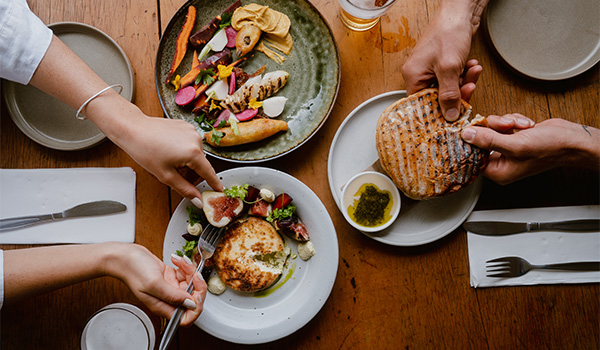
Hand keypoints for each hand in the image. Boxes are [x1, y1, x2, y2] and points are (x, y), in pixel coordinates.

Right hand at [108, 244, 206, 326]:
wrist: (124, 256)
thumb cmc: (133, 269)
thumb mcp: (154, 284)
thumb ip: (173, 296)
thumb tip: (190, 304)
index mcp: (163, 306)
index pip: (186, 317)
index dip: (196, 307)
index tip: (197, 293)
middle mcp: (167, 299)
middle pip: (192, 299)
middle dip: (196, 284)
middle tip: (194, 273)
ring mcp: (169, 288)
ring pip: (190, 283)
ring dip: (190, 271)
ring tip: (181, 261)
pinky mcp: (170, 277)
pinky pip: (185, 274)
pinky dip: (184, 266)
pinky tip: (176, 260)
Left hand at [119, 113, 223, 205]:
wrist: (133, 129)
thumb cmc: (145, 150)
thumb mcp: (166, 176)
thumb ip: (185, 189)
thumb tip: (198, 200)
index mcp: (193, 153)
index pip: (209, 173)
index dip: (214, 183)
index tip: (220, 190)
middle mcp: (196, 139)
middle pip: (201, 163)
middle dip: (192, 172)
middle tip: (176, 175)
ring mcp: (191, 130)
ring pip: (195, 153)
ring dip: (187, 160)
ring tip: (168, 160)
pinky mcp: (186, 126)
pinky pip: (190, 143)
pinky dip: (183, 149)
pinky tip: (169, 150)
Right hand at [401, 1, 484, 120]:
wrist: (460, 11)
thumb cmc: (449, 32)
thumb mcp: (449, 68)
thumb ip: (449, 95)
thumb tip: (450, 116)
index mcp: (413, 76)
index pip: (421, 106)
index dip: (438, 112)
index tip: (453, 115)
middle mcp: (419, 74)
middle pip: (436, 98)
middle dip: (456, 94)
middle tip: (469, 88)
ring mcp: (430, 69)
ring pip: (447, 89)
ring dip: (463, 83)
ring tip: (473, 71)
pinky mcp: (442, 64)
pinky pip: (453, 78)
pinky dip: (464, 75)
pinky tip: (471, 66)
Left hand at [461, 115, 598, 184]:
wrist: (571, 139)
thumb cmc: (549, 149)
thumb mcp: (515, 145)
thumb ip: (488, 140)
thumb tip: (466, 135)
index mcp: (498, 172)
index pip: (473, 156)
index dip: (472, 141)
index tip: (472, 128)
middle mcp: (501, 162)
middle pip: (481, 139)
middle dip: (495, 127)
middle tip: (507, 126)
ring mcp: (507, 149)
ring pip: (492, 128)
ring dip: (506, 122)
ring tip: (523, 126)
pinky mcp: (514, 137)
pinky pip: (503, 124)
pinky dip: (514, 121)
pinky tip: (527, 125)